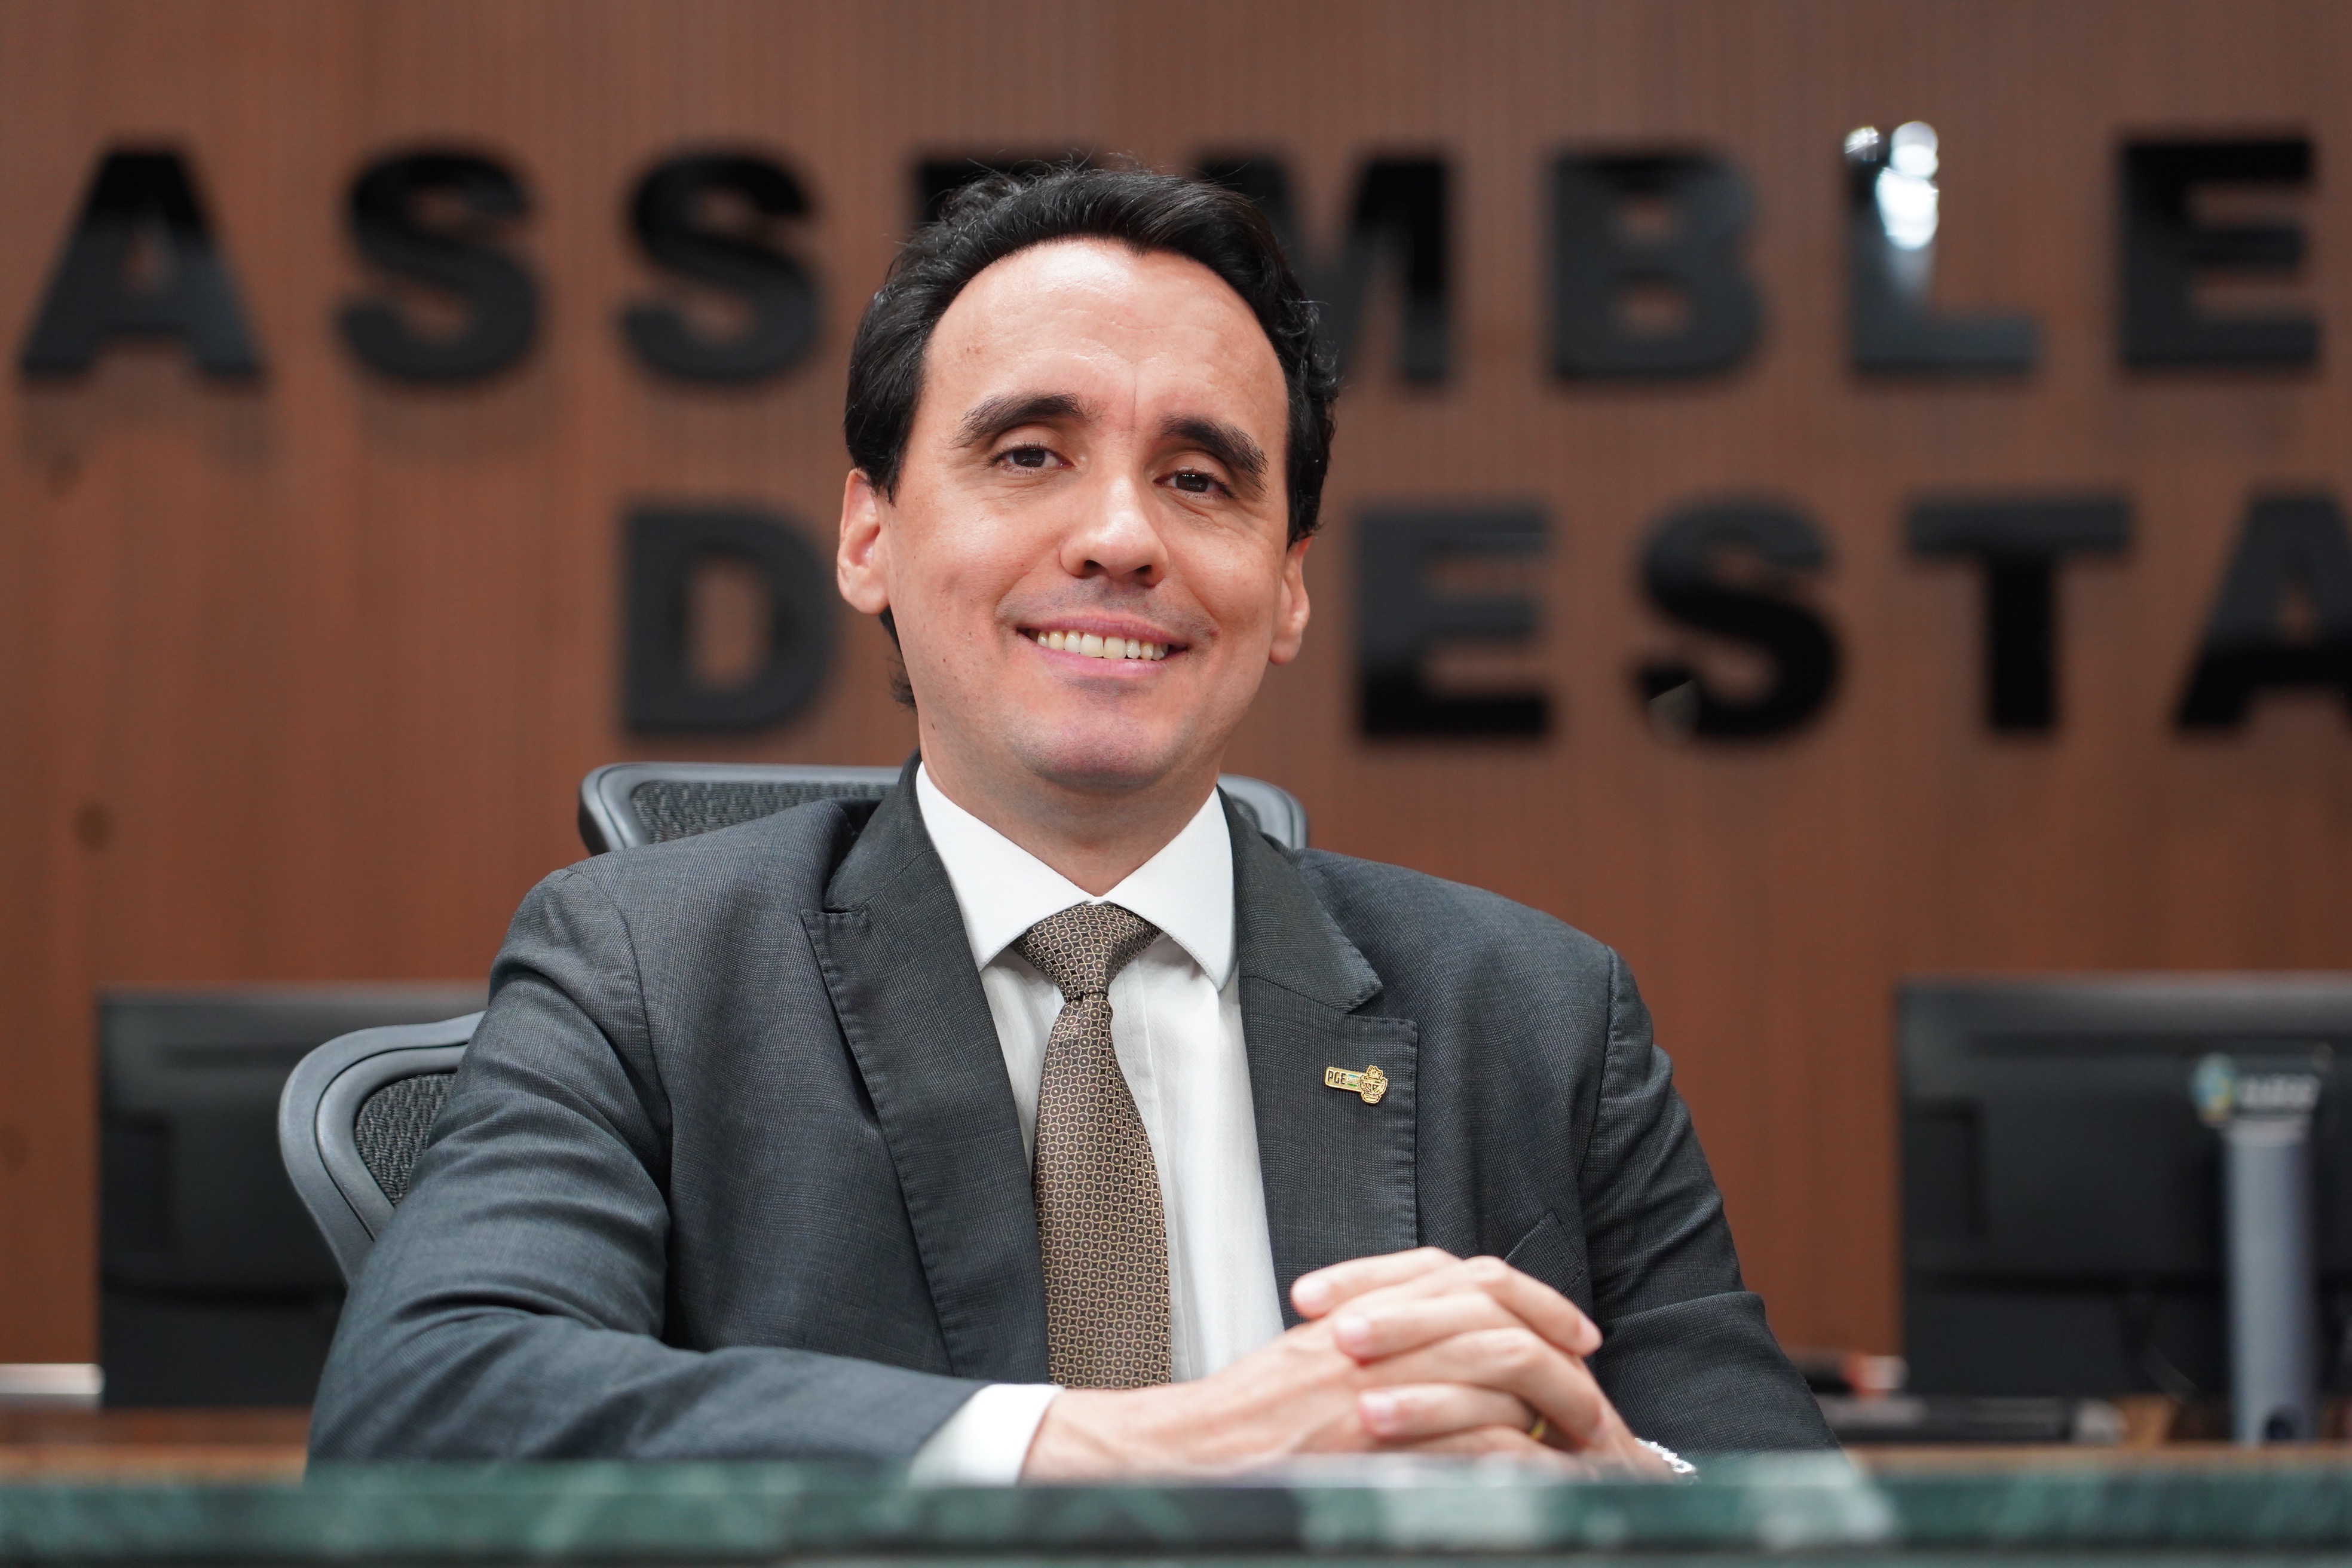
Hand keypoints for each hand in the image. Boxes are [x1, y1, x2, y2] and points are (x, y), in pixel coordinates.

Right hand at [1020, 1247, 1672, 1478]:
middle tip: (1590, 1382)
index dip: (1530, 1296)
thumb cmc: (1244, 1422)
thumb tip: (1453, 1346)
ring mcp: (1375, 1388)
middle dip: (1557, 1348)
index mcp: (1360, 1309)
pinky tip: (1543, 1476)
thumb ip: (1378, 1338)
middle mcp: (1371, 1336)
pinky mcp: (1374, 1446)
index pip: (1463, 1274)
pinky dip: (1523, 1461)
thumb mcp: (1311, 1358)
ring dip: (1551, 1405)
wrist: (1182, 1457)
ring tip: (1580, 1436)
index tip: (1569, 1327)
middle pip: (1493, 1314)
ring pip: (1496, 1371)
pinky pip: (1477, 1442)